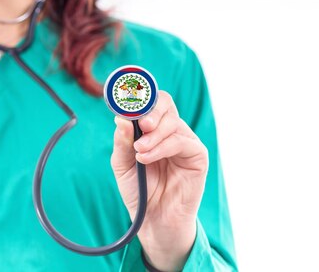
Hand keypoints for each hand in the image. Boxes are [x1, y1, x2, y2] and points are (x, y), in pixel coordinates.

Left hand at [112, 91, 208, 270]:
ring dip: (153, 136)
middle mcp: (171, 131)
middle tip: (142, 125)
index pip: (151, 102)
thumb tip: (121, 118)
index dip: (140, 97)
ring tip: (140, 152)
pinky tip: (147, 158)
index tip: (125, 101)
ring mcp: (186, 142)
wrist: (154, 219)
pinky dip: (163, 147)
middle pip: (165, 104)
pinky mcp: (197, 155)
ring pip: (172, 123)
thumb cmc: (139, 191)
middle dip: (151, 110)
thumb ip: (122, 142)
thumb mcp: (122, 165)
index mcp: (153, 130)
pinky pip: (181, 141)